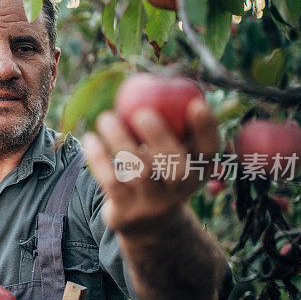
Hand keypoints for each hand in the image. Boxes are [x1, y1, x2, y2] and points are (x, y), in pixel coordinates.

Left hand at [82, 98, 219, 234]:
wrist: (148, 222)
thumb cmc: (160, 169)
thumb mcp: (173, 150)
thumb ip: (170, 123)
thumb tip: (153, 77)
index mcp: (199, 168)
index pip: (210, 149)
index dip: (206, 128)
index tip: (195, 103)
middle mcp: (181, 188)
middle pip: (175, 164)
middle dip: (159, 136)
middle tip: (141, 112)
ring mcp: (155, 203)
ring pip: (139, 172)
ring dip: (120, 141)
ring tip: (105, 118)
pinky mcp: (128, 212)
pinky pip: (112, 182)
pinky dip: (100, 159)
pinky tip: (90, 139)